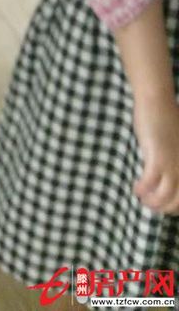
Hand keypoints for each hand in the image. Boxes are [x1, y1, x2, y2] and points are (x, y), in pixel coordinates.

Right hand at [133, 97, 178, 212]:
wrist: (157, 101)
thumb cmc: (165, 118)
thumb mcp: (175, 143)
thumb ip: (175, 158)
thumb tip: (166, 172)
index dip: (176, 206)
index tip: (165, 206)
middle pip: (177, 201)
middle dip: (164, 208)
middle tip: (151, 205)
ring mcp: (173, 165)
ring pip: (165, 198)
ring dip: (153, 203)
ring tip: (143, 199)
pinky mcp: (157, 160)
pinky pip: (150, 184)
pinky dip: (143, 190)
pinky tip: (136, 188)